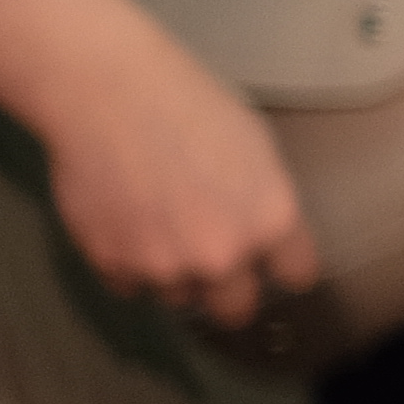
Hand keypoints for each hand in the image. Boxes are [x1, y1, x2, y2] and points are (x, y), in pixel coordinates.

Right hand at [27, 25, 319, 325]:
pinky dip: (129, 266)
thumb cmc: (186, 104)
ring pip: (180, 297)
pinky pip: (130, 285)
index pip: (296, 276)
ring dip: (175, 275)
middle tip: (212, 260)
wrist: (106, 93)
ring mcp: (165, 265)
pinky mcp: (113, 264)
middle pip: (236, 309)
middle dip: (229, 290)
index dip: (282, 266)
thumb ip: (266, 203)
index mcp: (270, 221)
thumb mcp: (256, 148)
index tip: (273, 263)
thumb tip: (267, 235)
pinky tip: (127, 224)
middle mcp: (223, 254)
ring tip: (160, 224)